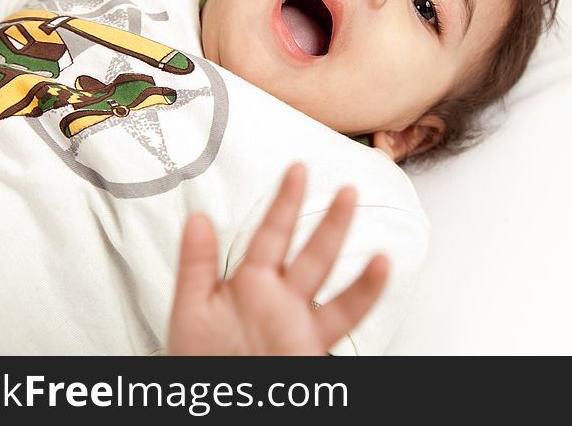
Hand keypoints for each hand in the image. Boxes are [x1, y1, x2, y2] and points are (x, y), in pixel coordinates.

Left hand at [168, 162, 388, 354]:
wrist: (220, 402)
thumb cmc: (201, 362)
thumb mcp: (191, 311)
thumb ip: (196, 265)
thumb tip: (198, 217)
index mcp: (250, 282)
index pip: (271, 234)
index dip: (285, 201)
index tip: (298, 170)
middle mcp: (279, 297)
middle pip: (309, 249)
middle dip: (328, 218)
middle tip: (346, 188)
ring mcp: (299, 320)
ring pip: (328, 274)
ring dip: (345, 246)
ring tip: (363, 223)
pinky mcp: (313, 345)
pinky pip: (344, 315)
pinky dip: (365, 291)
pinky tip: (380, 267)